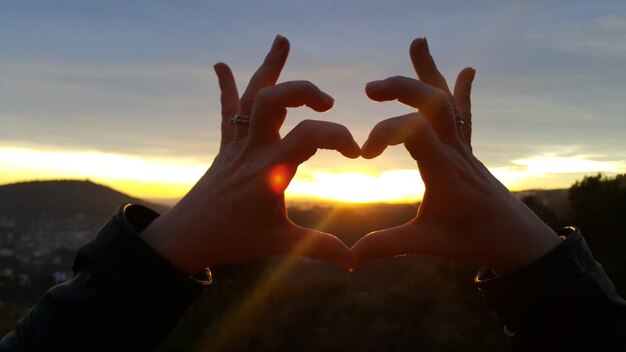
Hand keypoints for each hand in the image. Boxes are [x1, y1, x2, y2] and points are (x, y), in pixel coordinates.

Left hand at [141, 35, 358, 273]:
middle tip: (327, 99)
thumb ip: (318, 248)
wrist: (186, 238)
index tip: (355, 153)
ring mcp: (237, 145)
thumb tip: (353, 262)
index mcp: (270, 170)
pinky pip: (226, 112)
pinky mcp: (226, 147)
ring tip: (281, 40)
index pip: (309, 135)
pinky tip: (219, 65)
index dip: (338, 136)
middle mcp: (252, 149)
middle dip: (303, 90)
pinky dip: (226, 87)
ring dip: (268, 68)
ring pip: (250, 97)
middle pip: (273, 101)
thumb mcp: (279, 243)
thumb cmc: (232, 240)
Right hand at [351, 38, 560, 274]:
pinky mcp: (466, 150)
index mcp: (444, 170)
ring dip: (430, 72)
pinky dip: (462, 89)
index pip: (414, 130)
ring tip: (418, 43)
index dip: (383, 132)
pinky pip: (464, 113)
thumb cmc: (473, 240)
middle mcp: (455, 151)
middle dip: (401, 88)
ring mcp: (462, 147)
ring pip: (448, 99)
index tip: (362, 154)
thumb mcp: (427, 243)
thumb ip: (387, 245)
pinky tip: (467, 70)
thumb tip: (350, 258)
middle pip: (432, 102)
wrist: (517, 239)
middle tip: (371, 88)